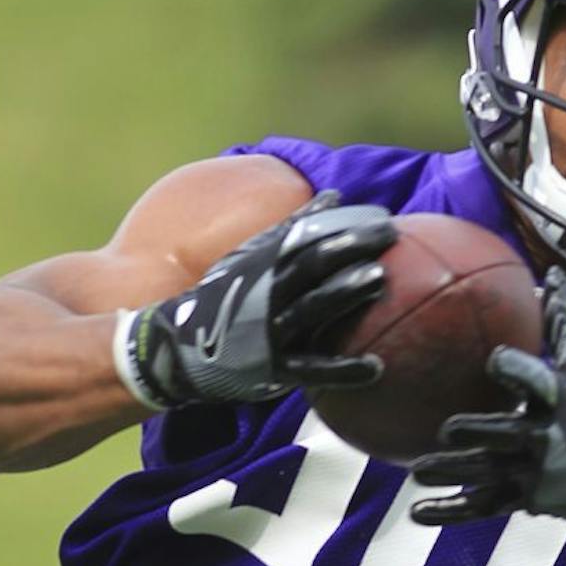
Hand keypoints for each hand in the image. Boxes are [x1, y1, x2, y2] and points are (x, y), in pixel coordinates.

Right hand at [115, 190, 395, 407]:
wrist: (176, 349)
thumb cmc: (226, 298)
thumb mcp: (251, 258)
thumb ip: (294, 229)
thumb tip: (335, 196)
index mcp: (264, 265)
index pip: (306, 238)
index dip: (344, 227)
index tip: (383, 218)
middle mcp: (266, 294)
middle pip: (311, 265)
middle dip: (349, 248)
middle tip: (389, 237)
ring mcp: (269, 331)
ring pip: (311, 309)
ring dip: (344, 293)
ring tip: (378, 279)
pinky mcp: (272, 368)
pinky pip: (312, 368)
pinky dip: (343, 369)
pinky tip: (376, 367)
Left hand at [410, 266, 565, 550]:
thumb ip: (560, 324)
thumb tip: (550, 274)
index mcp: (561, 399)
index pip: (539, 382)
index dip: (518, 372)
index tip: (495, 360)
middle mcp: (548, 437)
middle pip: (508, 435)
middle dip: (479, 432)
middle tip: (449, 428)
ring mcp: (537, 473)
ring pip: (488, 474)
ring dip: (453, 473)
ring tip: (417, 470)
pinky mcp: (527, 500)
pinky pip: (483, 507)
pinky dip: (451, 512)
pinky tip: (417, 513)